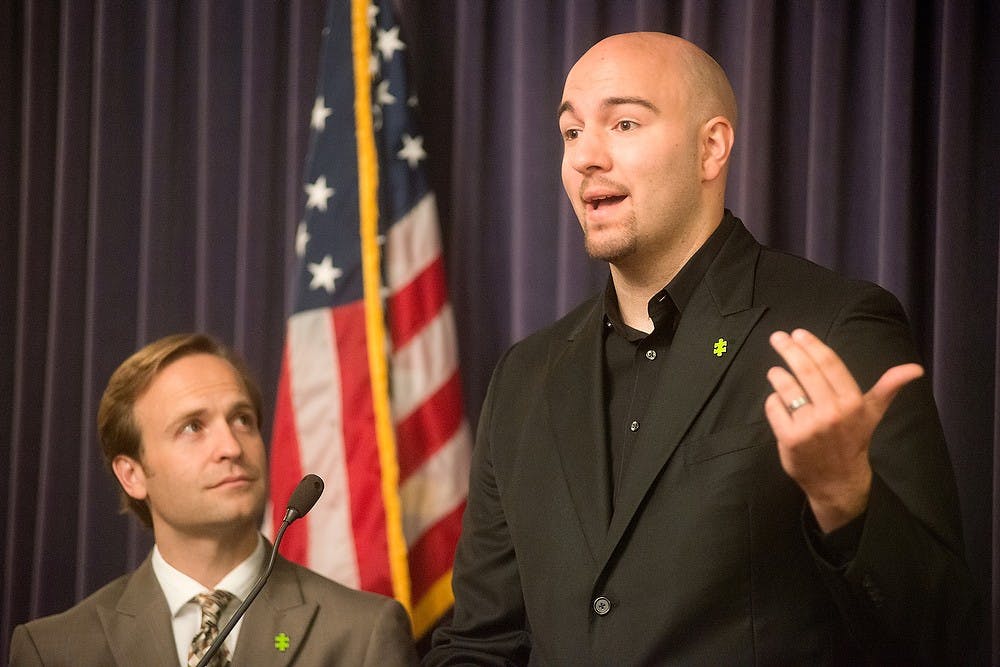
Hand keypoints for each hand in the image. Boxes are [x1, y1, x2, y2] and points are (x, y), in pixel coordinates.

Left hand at [764, 329, 923, 531]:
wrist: (838, 481)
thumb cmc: (853, 441)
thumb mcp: (872, 413)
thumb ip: (889, 388)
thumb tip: (915, 369)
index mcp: (853, 402)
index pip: (829, 364)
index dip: (813, 345)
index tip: (798, 333)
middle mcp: (832, 412)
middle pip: (805, 370)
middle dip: (789, 350)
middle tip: (777, 337)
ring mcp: (810, 425)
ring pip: (786, 388)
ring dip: (778, 375)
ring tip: (776, 372)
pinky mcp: (790, 437)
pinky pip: (775, 407)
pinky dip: (774, 402)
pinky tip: (780, 403)